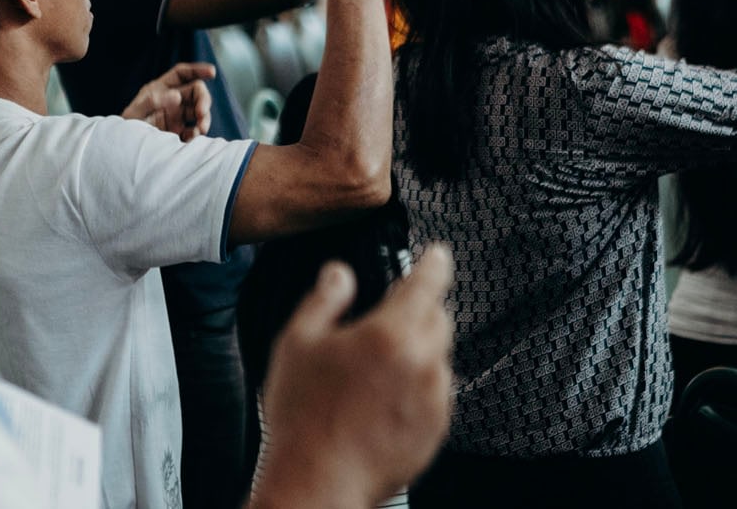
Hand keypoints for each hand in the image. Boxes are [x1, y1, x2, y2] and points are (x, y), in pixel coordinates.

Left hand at [120, 62, 214, 140]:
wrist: (123, 152)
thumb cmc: (125, 128)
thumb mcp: (134, 113)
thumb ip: (153, 101)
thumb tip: (177, 96)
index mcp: (161, 89)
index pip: (182, 74)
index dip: (197, 70)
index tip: (211, 72)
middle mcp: (172, 101)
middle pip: (196, 92)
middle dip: (203, 100)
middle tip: (201, 113)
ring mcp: (177, 117)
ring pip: (199, 111)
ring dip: (204, 118)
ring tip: (200, 129)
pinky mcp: (179, 133)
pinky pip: (195, 131)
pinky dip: (196, 134)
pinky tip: (190, 139)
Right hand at [253, 246, 454, 508]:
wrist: (318, 481)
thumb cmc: (303, 416)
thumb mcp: (298, 343)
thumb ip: (325, 300)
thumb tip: (340, 274)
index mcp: (390, 334)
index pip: (428, 284)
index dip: (435, 264)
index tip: (438, 255)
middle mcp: (422, 363)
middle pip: (439, 318)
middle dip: (421, 308)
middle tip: (387, 318)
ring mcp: (434, 400)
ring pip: (439, 357)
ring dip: (419, 349)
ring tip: (376, 368)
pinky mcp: (436, 431)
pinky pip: (437, 393)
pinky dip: (420, 385)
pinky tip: (383, 398)